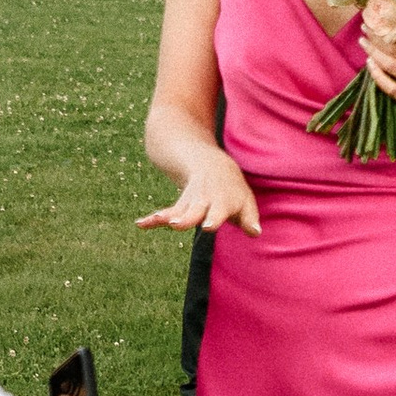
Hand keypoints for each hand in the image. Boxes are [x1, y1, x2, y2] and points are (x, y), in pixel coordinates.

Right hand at [137, 149, 262, 237]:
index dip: (212, 218)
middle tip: (176, 224)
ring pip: (177, 211)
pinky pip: (165, 212)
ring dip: (166, 217)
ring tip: (159, 222)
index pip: (218, 212)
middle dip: (185, 218)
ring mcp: (190, 202)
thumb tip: (255, 232)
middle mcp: (204, 201)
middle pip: (193, 211)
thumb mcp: (246, 200)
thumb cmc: (232, 189)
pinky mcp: (180, 206)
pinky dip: (153, 219)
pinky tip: (141, 224)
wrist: (210, 163)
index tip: (206, 225)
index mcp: (222, 202)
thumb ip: (250, 219)